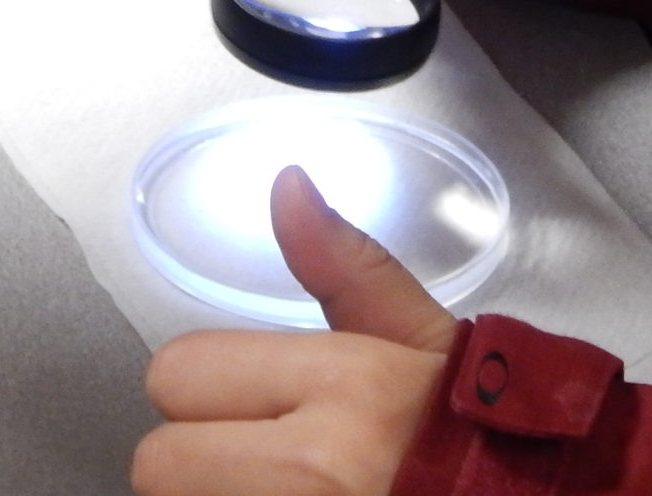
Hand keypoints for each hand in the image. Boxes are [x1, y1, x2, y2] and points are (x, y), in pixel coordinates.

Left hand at [133, 169, 457, 495]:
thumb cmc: (493, 444)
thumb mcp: (427, 344)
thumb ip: (346, 267)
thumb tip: (288, 186)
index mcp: (346, 388)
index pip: (177, 372)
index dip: (210, 392)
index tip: (255, 409)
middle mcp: (316, 471)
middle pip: (158, 463)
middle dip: (202, 464)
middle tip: (265, 467)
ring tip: (288, 494)